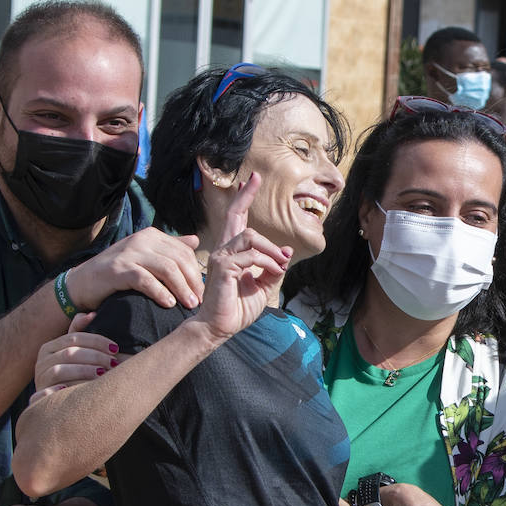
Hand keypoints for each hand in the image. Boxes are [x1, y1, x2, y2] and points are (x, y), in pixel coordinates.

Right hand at [31, 312, 128, 402]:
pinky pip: (49, 391)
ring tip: (103, 375)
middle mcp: (42, 361)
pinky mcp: (38, 396)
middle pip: (70, 353)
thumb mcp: (75, 352)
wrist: (56, 404)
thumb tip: (91, 314)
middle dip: (95, 357)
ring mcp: (40, 378)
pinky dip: (62, 390)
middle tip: (114, 363)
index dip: (96, 341)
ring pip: (60, 371)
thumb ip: (80, 333)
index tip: (115, 348)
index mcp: (51, 347)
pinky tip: (79, 390)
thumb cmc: (73, 375)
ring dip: (84, 371)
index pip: (74, 338)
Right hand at [65, 227, 204, 313]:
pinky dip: (160, 292)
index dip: (198, 274)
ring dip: (182, 289)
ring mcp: (130, 253)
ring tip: (190, 305)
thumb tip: (195, 240)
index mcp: (152, 236)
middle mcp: (142, 240)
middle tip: (200, 302)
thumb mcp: (146, 257)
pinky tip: (169, 304)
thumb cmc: (119, 273)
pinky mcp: (119, 268)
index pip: (185, 253)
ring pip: (167, 269)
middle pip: (180, 260)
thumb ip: (170, 248)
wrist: (83, 283)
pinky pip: (146, 280)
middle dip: (193, 282)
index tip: (204, 293)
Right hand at [193, 174, 292, 341]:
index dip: (244, 198)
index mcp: (231, 252)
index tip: (252, 179)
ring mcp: (220, 257)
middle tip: (264, 203)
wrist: (221, 326)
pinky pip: (251, 256)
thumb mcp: (263, 285)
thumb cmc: (238, 307)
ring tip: (280, 264)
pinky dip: (267, 262)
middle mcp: (223, 249)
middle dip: (251, 204)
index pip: (236, 218)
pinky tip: (272, 272)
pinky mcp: (223, 268)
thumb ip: (273, 267)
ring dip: (271, 250)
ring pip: (250, 236)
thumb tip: (284, 252)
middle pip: (237, 217)